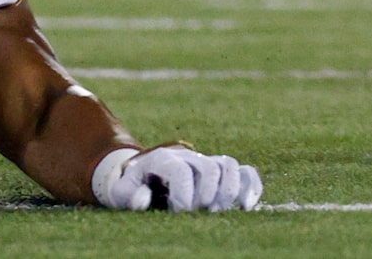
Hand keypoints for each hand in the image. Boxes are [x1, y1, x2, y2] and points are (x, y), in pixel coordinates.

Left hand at [91, 144, 262, 211]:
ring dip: (229, 191)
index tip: (180, 212)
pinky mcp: (221, 171)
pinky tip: (247, 206)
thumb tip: (143, 199)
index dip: (184, 192)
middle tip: (199, 214)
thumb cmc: (132, 187)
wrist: (144, 175)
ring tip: (217, 212)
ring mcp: (208, 161)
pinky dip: (250, 187)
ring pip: (230, 165)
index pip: (181, 169)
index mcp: (163, 159)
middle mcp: (189, 156)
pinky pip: (245, 172)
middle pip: (210, 167)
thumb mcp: (121, 191)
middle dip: (207, 194)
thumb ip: (128, 195)